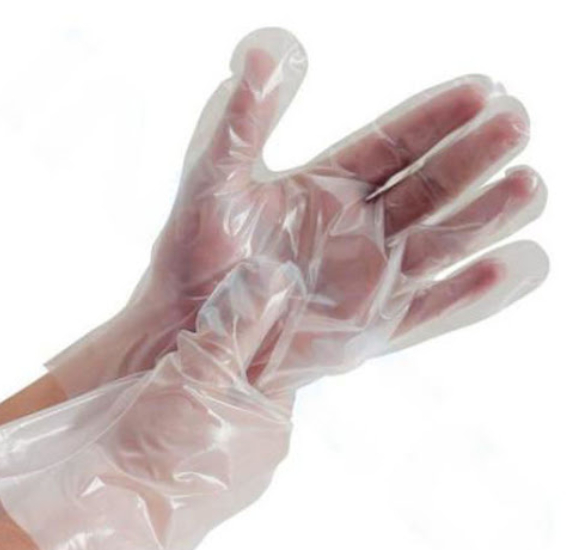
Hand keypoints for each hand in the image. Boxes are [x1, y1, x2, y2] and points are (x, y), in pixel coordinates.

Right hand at [0, 260, 301, 549]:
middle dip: (229, 350)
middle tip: (201, 324)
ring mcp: (229, 470)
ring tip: (181, 355)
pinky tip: (166, 393)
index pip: (279, 361)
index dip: (257, 326)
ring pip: (223, 405)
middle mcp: (259, 450)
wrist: (105, 511)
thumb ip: (239, 324)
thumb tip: (274, 277)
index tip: (233, 301)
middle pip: (250, 382)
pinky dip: (189, 407)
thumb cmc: (162, 442)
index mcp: (274, 424)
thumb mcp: (206, 370)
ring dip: (206, 378)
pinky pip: (202, 429)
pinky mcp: (197, 478)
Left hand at [48, 29, 545, 396]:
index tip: (481, 90)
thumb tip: (273, 49)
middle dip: (473, 155)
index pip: (393, 143)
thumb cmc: (197, 253)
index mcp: (330, 185)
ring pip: (441, 242)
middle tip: (517, 123)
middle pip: (429, 185)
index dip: (435, 116)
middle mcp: (361, 226)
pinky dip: (471, 292)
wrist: (193, 326)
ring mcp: (372, 277)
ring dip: (486, 216)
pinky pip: (431, 308)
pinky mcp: (374, 327)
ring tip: (528, 186)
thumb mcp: (216, 176)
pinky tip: (514, 265)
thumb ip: (246, 117)